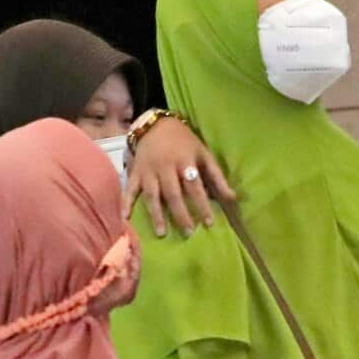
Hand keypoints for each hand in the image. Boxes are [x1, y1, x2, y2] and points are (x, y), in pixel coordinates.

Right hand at [123, 115, 235, 236]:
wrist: (155, 125)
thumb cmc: (184, 142)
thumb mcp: (203, 154)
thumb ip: (217, 177)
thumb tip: (233, 198)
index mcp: (184, 161)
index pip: (194, 186)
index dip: (202, 205)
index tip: (208, 223)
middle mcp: (165, 167)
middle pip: (173, 194)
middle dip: (180, 214)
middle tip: (188, 233)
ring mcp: (148, 171)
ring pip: (152, 195)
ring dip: (156, 215)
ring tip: (162, 233)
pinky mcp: (135, 172)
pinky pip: (129, 189)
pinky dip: (126, 203)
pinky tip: (125, 218)